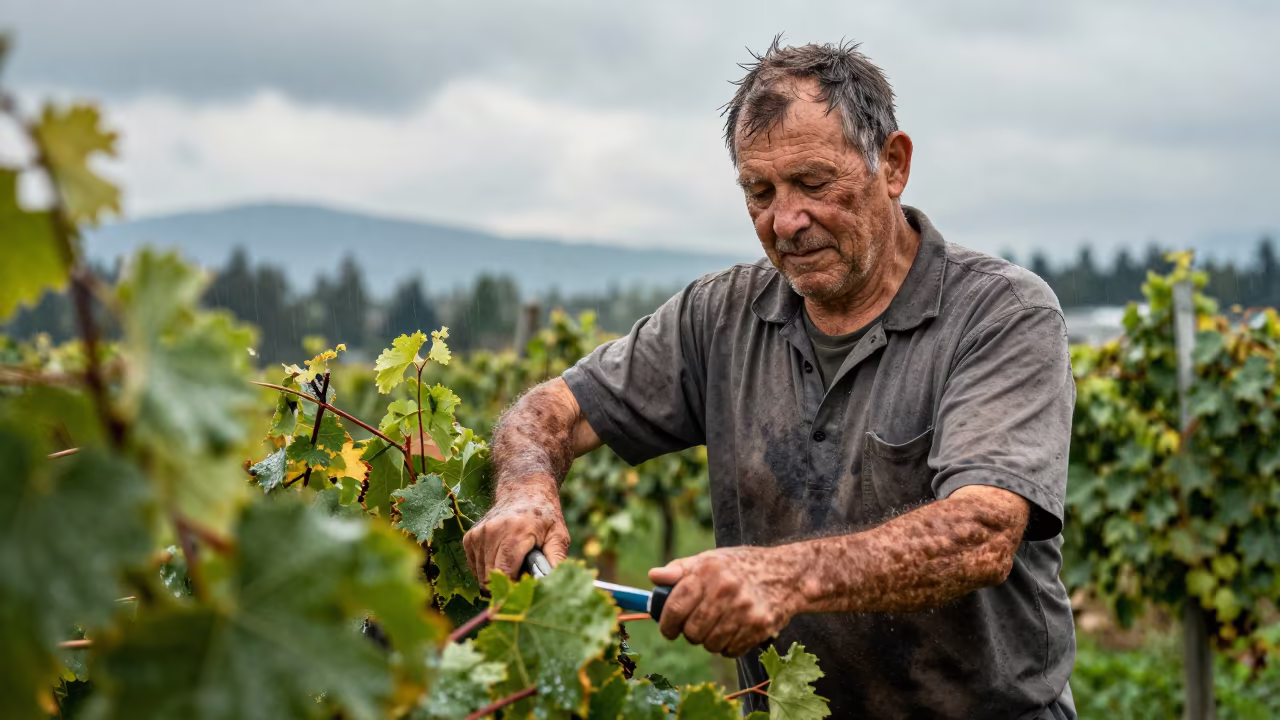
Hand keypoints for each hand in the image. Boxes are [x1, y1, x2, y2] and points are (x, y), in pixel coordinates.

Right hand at [462, 476, 569, 585]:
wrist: (524, 490)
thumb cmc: (545, 516)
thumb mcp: (559, 535)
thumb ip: (556, 560)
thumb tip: (553, 584)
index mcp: (515, 532)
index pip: (505, 574)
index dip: (515, 587)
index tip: (527, 587)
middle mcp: (492, 532)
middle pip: (491, 578)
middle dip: (506, 585)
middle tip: (523, 575)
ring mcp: (478, 535)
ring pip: (482, 576)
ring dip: (497, 578)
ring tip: (514, 564)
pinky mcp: (469, 538)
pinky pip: (476, 568)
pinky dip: (488, 570)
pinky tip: (503, 558)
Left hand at [648, 546, 799, 657]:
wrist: (787, 574)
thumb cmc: (740, 567)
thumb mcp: (710, 559)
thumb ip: (680, 569)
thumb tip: (653, 577)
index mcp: (709, 571)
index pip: (675, 606)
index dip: (666, 623)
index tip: (668, 629)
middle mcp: (726, 590)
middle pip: (692, 631)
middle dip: (689, 633)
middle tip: (695, 626)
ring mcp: (744, 610)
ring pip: (710, 644)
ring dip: (709, 640)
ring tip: (717, 625)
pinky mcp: (759, 626)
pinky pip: (730, 650)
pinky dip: (728, 646)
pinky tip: (734, 629)